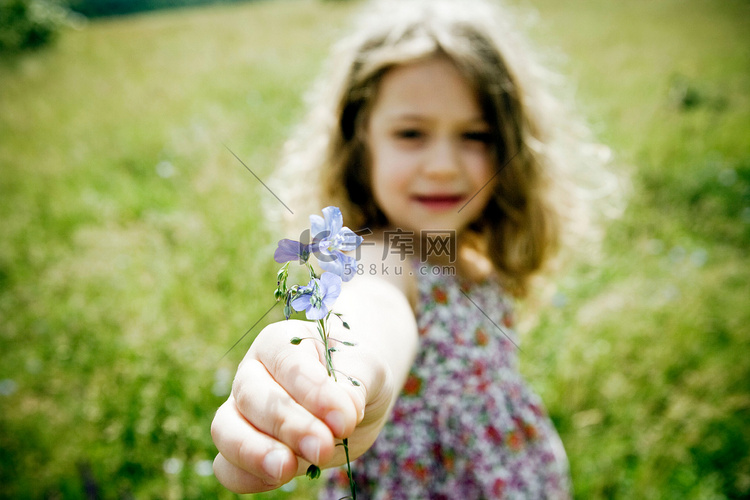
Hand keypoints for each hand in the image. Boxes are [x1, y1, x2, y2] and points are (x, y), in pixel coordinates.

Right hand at [211, 319, 394, 492]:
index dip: (314, 393)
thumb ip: (354, 386)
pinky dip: (246, 476)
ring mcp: (242, 410)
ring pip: (226, 429)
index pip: (288, 363)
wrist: (352, 394)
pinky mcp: (245, 446)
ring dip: (254, 452)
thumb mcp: (365, 368)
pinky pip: (227, 466)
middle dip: (288, 424)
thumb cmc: (355, 370)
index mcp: (281, 342)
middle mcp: (253, 371)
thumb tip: (344, 413)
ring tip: (287, 468)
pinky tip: (280, 478)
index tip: (345, 419)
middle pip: (251, 395)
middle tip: (323, 446)